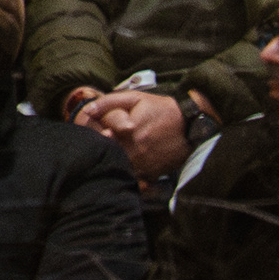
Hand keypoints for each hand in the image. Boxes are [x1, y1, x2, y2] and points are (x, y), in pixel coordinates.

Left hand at [66, 85, 191, 179]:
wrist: (190, 124)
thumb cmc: (160, 109)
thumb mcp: (135, 98)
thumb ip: (109, 102)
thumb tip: (88, 110)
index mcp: (128, 130)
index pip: (100, 139)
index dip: (94, 140)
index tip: (94, 137)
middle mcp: (136, 149)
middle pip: (109, 156)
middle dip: (103, 154)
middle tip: (99, 151)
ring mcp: (145, 164)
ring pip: (120, 169)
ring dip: (114, 166)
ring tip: (112, 160)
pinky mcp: (153, 174)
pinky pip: (134, 181)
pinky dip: (128, 177)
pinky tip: (125, 170)